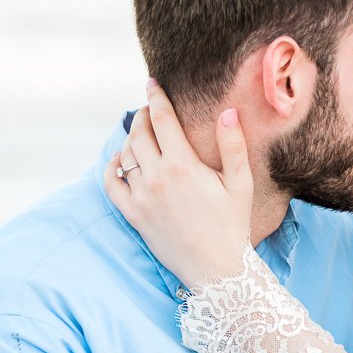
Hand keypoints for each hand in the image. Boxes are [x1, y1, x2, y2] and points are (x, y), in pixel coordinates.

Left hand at [103, 80, 253, 285]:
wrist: (216, 269)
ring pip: (126, 155)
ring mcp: (142, 197)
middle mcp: (157, 177)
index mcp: (183, 165)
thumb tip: (228, 111)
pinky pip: (112, 184)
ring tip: (142, 133)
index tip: (152, 83)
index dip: (156, 97)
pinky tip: (120, 161)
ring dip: (131, 138)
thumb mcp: (240, 184)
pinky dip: (112, 167)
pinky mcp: (134, 215)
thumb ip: (233, 145)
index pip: (162, 119)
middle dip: (144, 115)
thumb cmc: (233, 225)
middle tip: (151, 109)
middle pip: (139, 133)